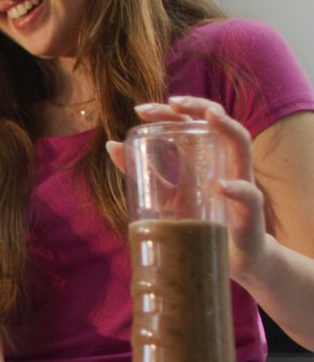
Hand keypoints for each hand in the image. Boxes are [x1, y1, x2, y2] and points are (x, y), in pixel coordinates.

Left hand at [106, 96, 268, 279]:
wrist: (232, 259)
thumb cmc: (200, 221)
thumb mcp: (166, 195)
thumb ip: (145, 171)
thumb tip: (111, 144)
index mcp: (202, 156)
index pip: (189, 120)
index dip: (168, 110)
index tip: (140, 109)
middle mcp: (224, 161)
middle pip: (218, 121)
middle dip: (198, 106)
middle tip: (173, 102)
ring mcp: (241, 182)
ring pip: (242, 145)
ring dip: (228, 127)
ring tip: (209, 118)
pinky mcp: (251, 212)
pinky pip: (249, 195)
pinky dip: (235, 189)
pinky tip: (219, 186)